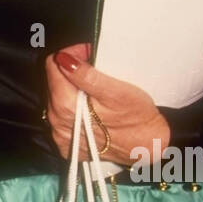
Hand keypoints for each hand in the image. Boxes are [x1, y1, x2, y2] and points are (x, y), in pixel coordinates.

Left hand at [43, 42, 169, 166]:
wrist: (149, 147)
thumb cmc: (137, 117)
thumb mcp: (115, 91)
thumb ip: (86, 75)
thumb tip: (63, 59)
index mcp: (65, 105)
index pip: (53, 65)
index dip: (70, 55)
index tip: (87, 55)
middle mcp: (57, 122)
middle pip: (53, 82)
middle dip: (71, 71)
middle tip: (95, 69)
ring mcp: (61, 136)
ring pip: (56, 99)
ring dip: (72, 90)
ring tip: (95, 89)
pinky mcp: (67, 145)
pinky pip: (62, 118)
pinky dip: (73, 109)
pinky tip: (90, 109)